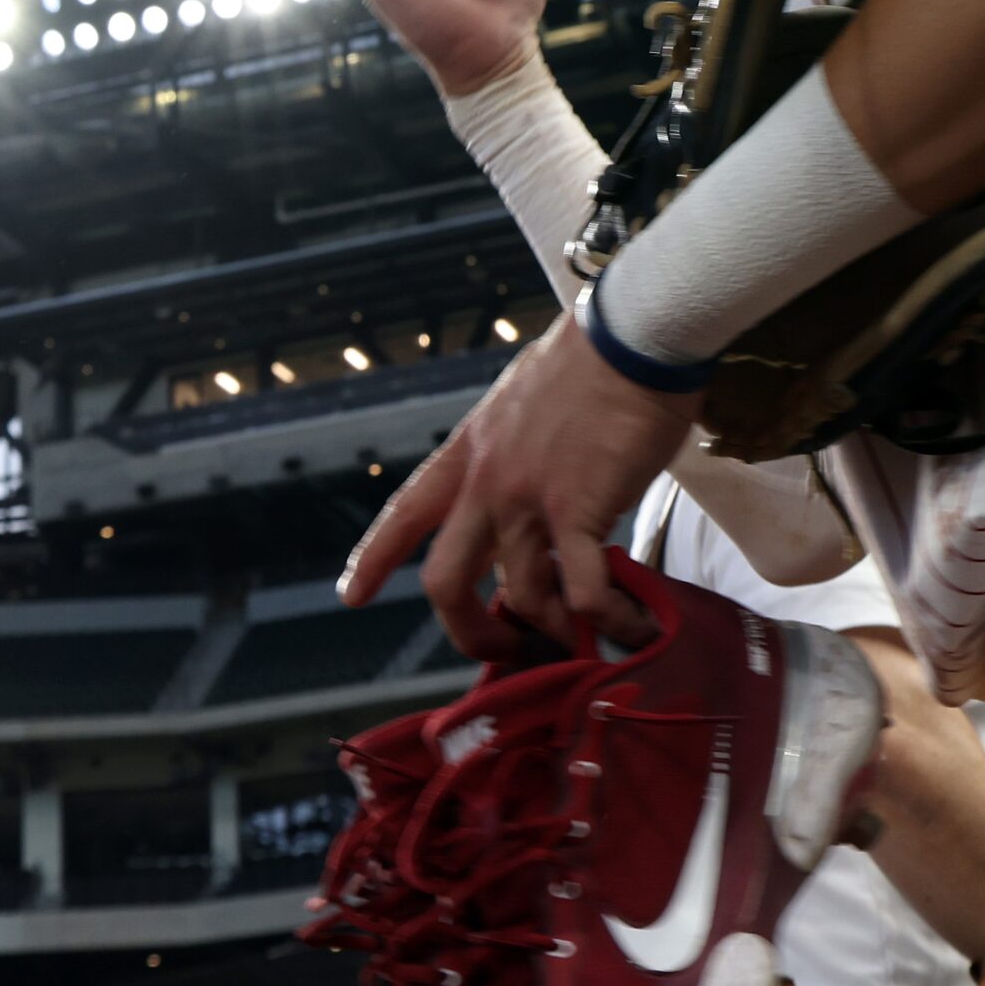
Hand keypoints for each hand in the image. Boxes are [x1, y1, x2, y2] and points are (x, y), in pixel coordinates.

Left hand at [337, 314, 700, 654]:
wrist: (630, 335)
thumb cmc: (591, 362)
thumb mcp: (521, 404)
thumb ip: (512, 453)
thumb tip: (529, 491)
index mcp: (468, 452)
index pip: (405, 512)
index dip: (373, 559)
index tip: (352, 595)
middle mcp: (486, 482)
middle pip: (446, 582)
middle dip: (469, 630)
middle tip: (504, 649)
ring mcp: (528, 499)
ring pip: (523, 596)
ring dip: (557, 628)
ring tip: (593, 633)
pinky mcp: (579, 510)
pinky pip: (583, 592)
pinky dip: (607, 621)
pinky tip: (632, 625)